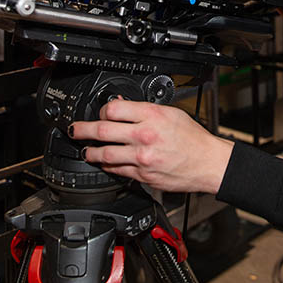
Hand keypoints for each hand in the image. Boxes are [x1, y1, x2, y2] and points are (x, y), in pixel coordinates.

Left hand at [71, 99, 233, 194]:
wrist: (207, 162)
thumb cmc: (192, 137)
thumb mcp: (170, 113)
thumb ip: (144, 110)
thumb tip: (122, 106)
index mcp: (151, 116)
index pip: (113, 109)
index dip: (102, 111)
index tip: (99, 114)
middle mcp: (144, 136)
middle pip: (102, 131)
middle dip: (82, 130)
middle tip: (75, 130)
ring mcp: (142, 158)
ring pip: (105, 155)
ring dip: (91, 153)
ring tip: (86, 151)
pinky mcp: (143, 175)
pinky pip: (118, 171)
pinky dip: (109, 166)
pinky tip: (106, 163)